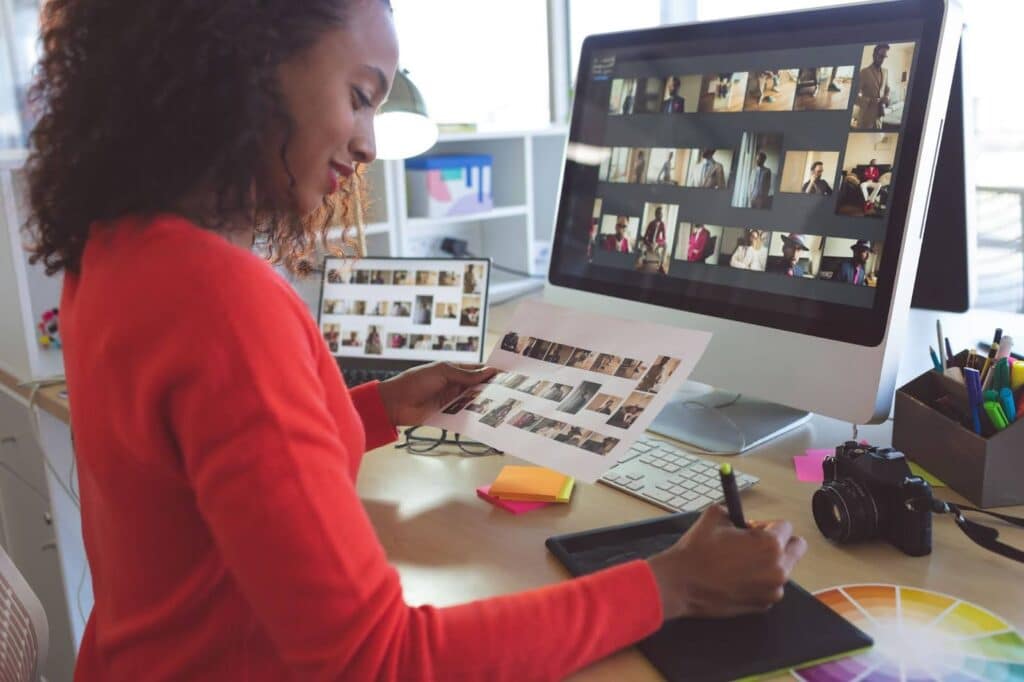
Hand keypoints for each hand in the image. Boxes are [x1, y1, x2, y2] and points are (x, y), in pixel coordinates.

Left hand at [376, 362, 497, 426]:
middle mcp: (454, 385)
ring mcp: (451, 400)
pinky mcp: (447, 415)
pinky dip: (473, 417)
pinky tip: (485, 419)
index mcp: (454, 370)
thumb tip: (488, 372)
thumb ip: (465, 374)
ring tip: (503, 406)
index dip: (491, 372)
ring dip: (484, 404)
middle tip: (511, 392)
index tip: (508, 375)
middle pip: (477, 387)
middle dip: (491, 389)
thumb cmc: (415, 381)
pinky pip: (463, 415)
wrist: (395, 403)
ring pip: (472, 402)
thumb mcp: (442, 372)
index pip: (477, 370)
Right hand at [646, 505, 806, 619]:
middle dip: (779, 543)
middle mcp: (778, 569)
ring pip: (783, 569)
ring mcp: (772, 590)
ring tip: (740, 563)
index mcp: (770, 545)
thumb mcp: (714, 516)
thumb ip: (736, 513)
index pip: (785, 526)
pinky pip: (770, 587)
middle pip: (796, 548)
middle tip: (755, 544)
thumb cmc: (696, 551)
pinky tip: (737, 578)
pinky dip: (759, 581)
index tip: (750, 529)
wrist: (680, 583)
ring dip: (768, 563)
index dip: (764, 525)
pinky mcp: (763, 605)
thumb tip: (743, 519)